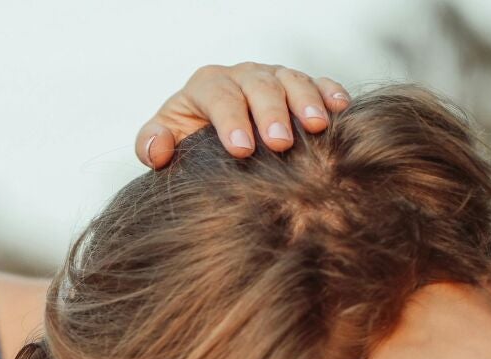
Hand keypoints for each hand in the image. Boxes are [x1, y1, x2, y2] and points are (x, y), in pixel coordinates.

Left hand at [137, 62, 350, 167]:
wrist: (211, 139)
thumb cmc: (187, 141)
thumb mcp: (163, 141)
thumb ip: (150, 143)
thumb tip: (158, 148)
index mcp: (207, 86)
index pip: (219, 96)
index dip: (230, 120)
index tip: (241, 149)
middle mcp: (241, 76)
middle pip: (258, 85)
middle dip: (270, 113)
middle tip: (280, 143)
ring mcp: (272, 78)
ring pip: (291, 80)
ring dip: (305, 101)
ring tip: (316, 126)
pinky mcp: (297, 87)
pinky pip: (316, 82)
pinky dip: (329, 92)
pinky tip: (339, 109)